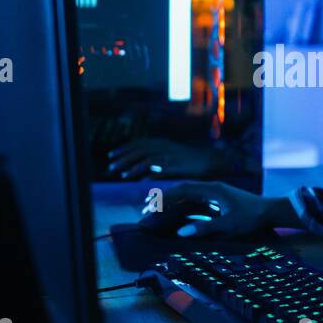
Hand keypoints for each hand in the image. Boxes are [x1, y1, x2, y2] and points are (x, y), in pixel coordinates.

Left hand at [108, 138, 223, 179]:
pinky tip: (138, 180)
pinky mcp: (175, 165)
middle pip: (139, 149)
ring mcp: (169, 155)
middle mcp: (164, 147)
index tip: (111, 154)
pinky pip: (157, 169)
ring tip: (120, 173)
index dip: (124, 148)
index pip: (138, 143)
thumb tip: (145, 172)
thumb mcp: (173, 158)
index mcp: (163, 143)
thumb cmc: (192, 162)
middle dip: (123, 156)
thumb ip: (159, 163)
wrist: (211, 161)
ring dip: (131, 165)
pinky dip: (146, 173)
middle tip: (110, 164)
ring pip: (145, 158)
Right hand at [150, 180, 272, 237]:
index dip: (163, 200)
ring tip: (153, 210)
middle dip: (162, 200)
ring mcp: (214, 192)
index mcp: (211, 190)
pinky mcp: (218, 199)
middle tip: (145, 210)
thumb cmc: (251, 218)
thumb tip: (181, 232)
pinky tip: (173, 213)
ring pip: (186, 194)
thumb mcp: (228, 226)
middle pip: (181, 190)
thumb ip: (204, 228)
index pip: (181, 191)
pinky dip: (181, 205)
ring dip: (170, 202)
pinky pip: (194, 200)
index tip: (149, 208)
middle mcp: (210, 188)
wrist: (271, 211)